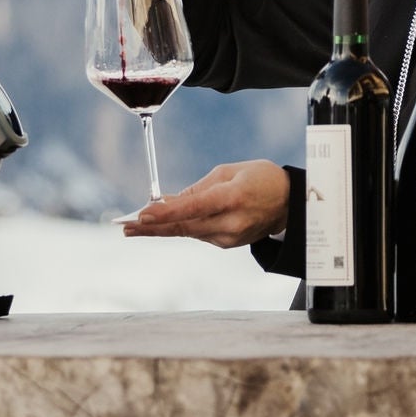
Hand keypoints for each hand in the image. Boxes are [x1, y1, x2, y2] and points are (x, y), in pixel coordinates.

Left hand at [121, 160, 289, 248]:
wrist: (290, 204)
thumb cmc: (261, 179)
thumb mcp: (229, 172)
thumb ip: (199, 188)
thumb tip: (169, 202)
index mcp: (233, 198)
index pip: (193, 208)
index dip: (165, 213)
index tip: (142, 214)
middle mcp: (231, 222)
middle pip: (184, 227)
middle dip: (153, 227)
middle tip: (125, 226)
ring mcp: (230, 237)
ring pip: (189, 232)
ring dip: (162, 228)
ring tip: (135, 225)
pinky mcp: (228, 244)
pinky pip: (199, 234)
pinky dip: (181, 227)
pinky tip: (163, 224)